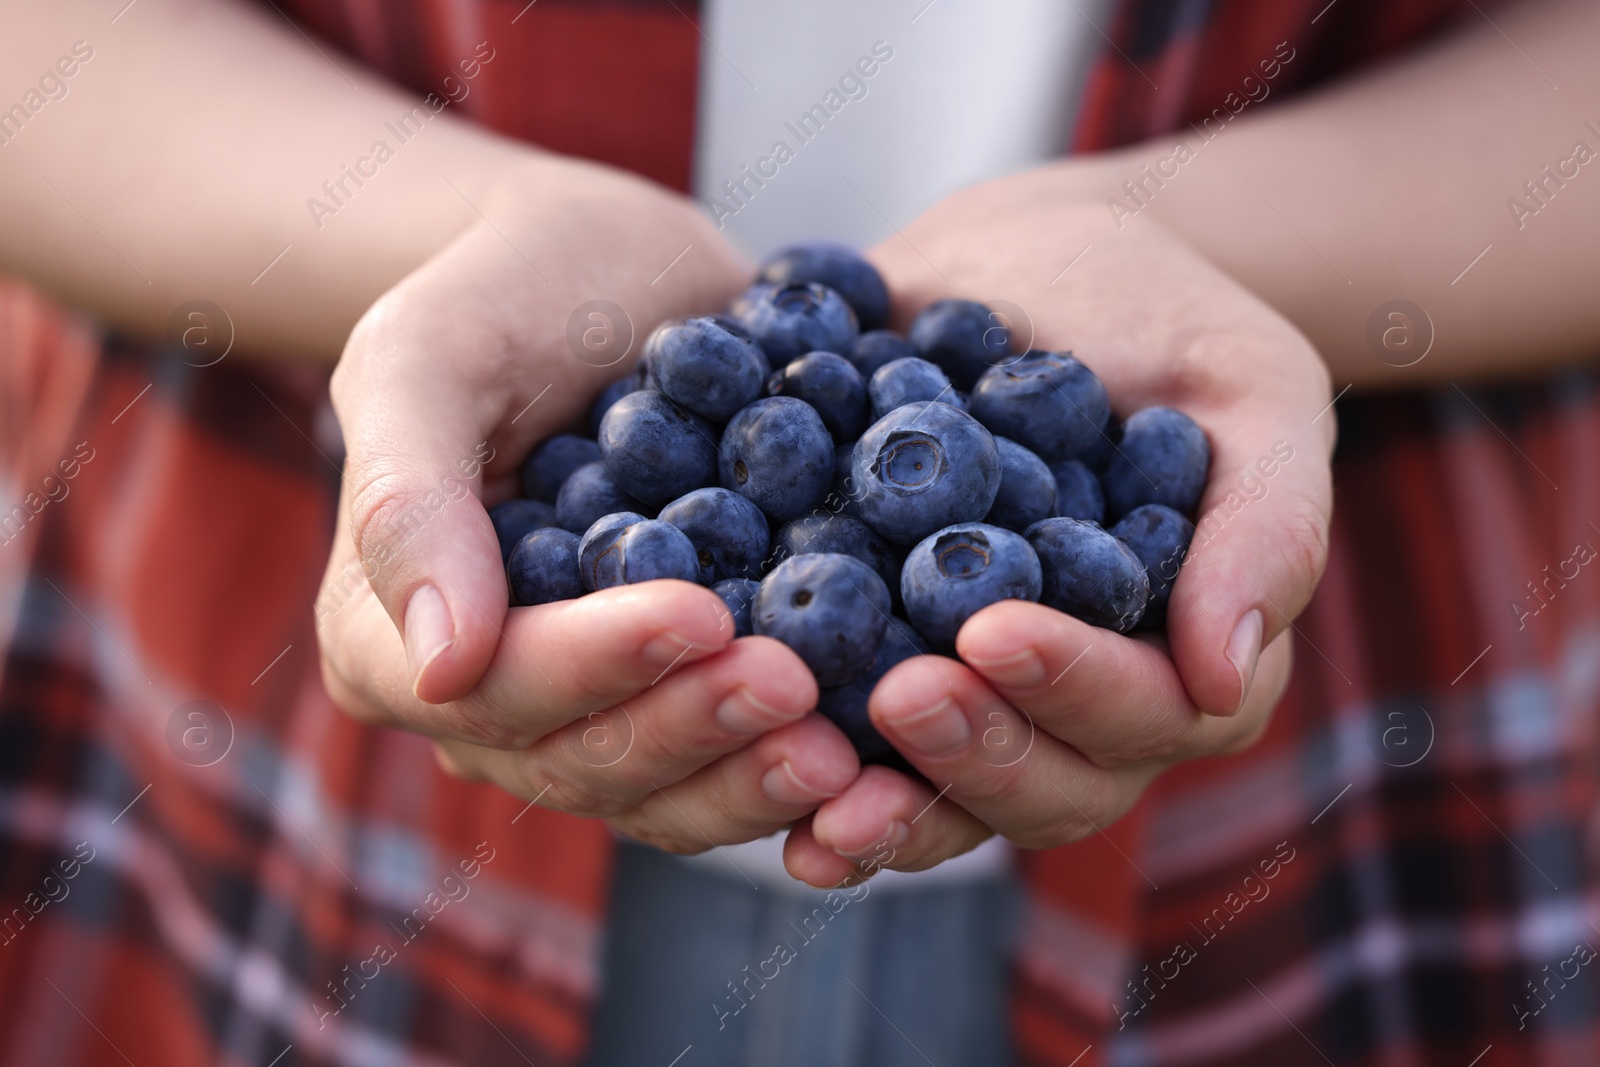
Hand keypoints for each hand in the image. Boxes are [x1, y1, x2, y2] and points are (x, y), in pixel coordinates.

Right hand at [317, 158, 858, 852]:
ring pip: (664, 792)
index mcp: (389, 637)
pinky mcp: (680, 697)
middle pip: (584, 762)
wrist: (613, 275)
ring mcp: (590, 711)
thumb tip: (438, 663)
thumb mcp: (428, 354)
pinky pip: (730, 760)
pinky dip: (796, 766)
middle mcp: (487, 701)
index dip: (594, 665)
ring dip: (752, 776)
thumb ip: (407, 497)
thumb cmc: (504, 295)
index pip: (492, 687)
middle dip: (691, 729)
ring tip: (848, 746)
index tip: (699, 615)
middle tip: (797, 686)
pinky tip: (875, 752)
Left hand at [782, 165, 1334, 883]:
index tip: (995, 632)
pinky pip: (848, 736)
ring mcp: (979, 694)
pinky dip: (798, 756)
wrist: (1027, 266)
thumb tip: (1226, 672)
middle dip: (976, 753)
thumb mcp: (1250, 388)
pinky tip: (740, 751)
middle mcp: (1082, 702)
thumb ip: (1266, 523)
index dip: (1078, 690)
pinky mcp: (883, 659)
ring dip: (886, 804)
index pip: (1154, 714)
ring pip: (947, 793)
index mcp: (1184, 653)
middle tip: (901, 695)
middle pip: (1047, 785)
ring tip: (813, 782)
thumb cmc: (1165, 318)